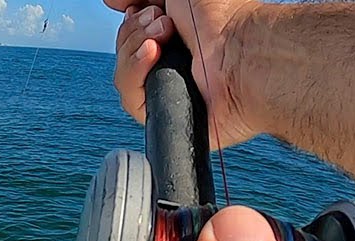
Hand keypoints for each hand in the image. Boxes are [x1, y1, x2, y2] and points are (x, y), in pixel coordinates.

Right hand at [110, 0, 259, 148]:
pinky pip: (130, 99)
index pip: (134, 34)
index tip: (144, 8)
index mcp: (177, 38)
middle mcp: (172, 65)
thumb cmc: (224, 19)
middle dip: (134, 32)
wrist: (241, 54)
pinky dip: (135, 74)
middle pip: (124, 53)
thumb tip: (113, 1)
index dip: (132, 21)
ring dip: (133, 50)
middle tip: (163, 24)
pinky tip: (154, 57)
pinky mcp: (163, 115)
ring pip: (123, 76)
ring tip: (161, 40)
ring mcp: (167, 91)